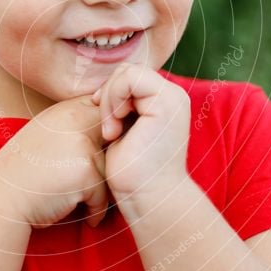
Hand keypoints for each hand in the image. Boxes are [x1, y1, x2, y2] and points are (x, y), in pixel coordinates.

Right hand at [0, 95, 109, 229]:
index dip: (106, 135)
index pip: (102, 113)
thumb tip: (113, 131)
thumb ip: (74, 127)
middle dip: (112, 161)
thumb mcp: (45, 136)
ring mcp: (82, 145)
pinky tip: (88, 220)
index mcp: (65, 110)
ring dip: (101, 191)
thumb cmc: (22, 175)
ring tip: (84, 205)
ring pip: (110, 170)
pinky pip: (105, 194)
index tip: (96, 160)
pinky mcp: (87, 173)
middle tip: (101, 184)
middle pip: (115, 139)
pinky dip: (97, 211)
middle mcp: (75, 120)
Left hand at [91, 63, 190, 220]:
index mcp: (164, 102)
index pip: (129, 77)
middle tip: (106, 129)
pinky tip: (114, 130)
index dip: (110, 93)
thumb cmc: (131, 174)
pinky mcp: (165, 103)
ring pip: (127, 72)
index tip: (104, 123)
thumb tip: (98, 92)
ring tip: (111, 132)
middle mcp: (173, 96)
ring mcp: (172, 97)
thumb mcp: (123, 132)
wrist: (148, 200)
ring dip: (110, 100)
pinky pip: (129, 78)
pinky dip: (113, 100)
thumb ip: (120, 108)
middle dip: (108, 95)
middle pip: (127, 71)